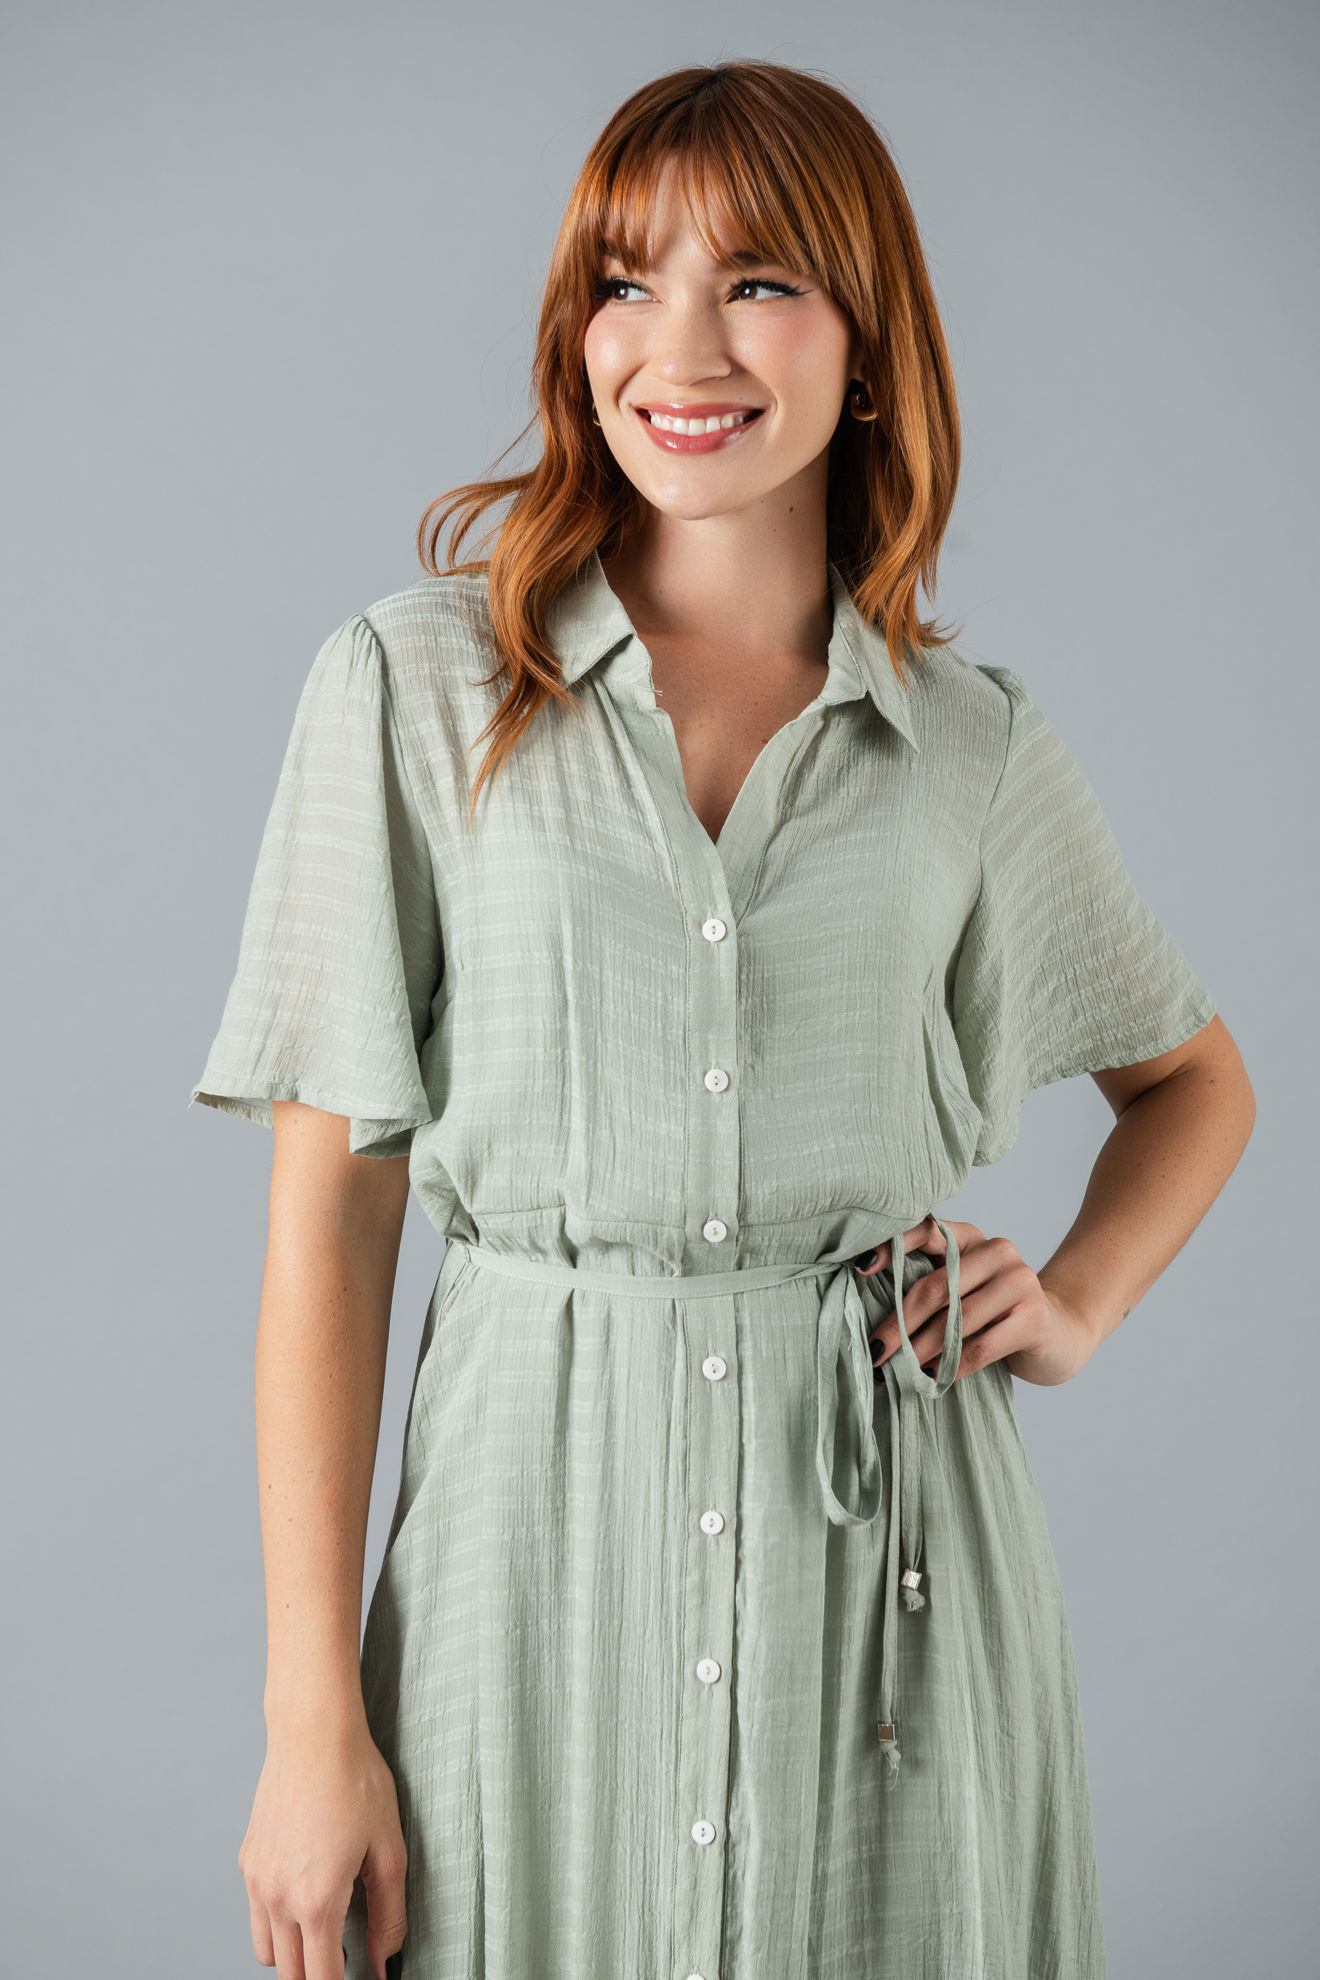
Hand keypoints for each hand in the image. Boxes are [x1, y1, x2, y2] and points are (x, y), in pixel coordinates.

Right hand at [238, 1715, 406, 1979]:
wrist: (313, 1732)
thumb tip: (384, 1962)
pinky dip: (276, 1921)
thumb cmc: (354, 1779)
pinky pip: (256, 1914)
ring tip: (325, 1931)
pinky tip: (303, 1894)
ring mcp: (256, 1881)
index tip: (361, 1977)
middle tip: (346, 1959)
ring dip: (293, 1955)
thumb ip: (389, 1915)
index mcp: (316, 1901)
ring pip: (267, 1952)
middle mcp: (278, 1898)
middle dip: (317, 1975)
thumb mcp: (389, 1850)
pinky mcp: (248, 1861)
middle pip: (290, 1975)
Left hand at [854, 1215, 1100, 1388]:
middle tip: (874, 1350)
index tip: (860, 1269)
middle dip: (900, 1323)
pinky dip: (953, 1366)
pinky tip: (933, 1378)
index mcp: (972, 1238)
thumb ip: (931, 1288)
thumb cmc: (996, 1314)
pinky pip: (981, 1347)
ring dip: (922, 1350)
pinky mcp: (1033, 1316)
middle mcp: (997, 1251)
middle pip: (937, 1286)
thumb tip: (875, 1321)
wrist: (1058, 1333)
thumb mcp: (964, 1290)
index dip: (892, 1248)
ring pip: (957, 1320)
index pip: (927, 1231)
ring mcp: (1019, 1281)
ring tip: (898, 1370)